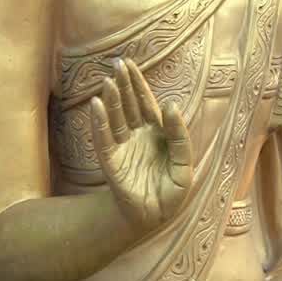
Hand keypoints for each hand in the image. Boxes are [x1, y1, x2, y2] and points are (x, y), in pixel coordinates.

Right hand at [89, 58, 193, 232]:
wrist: (154, 217)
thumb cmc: (171, 191)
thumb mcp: (184, 165)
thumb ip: (180, 137)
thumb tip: (171, 105)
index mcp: (156, 132)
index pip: (146, 103)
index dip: (138, 84)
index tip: (130, 65)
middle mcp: (137, 135)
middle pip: (129, 104)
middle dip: (123, 84)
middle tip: (117, 64)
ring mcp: (122, 147)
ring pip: (116, 117)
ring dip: (112, 99)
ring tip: (107, 80)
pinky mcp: (111, 161)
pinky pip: (103, 138)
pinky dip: (99, 122)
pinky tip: (96, 104)